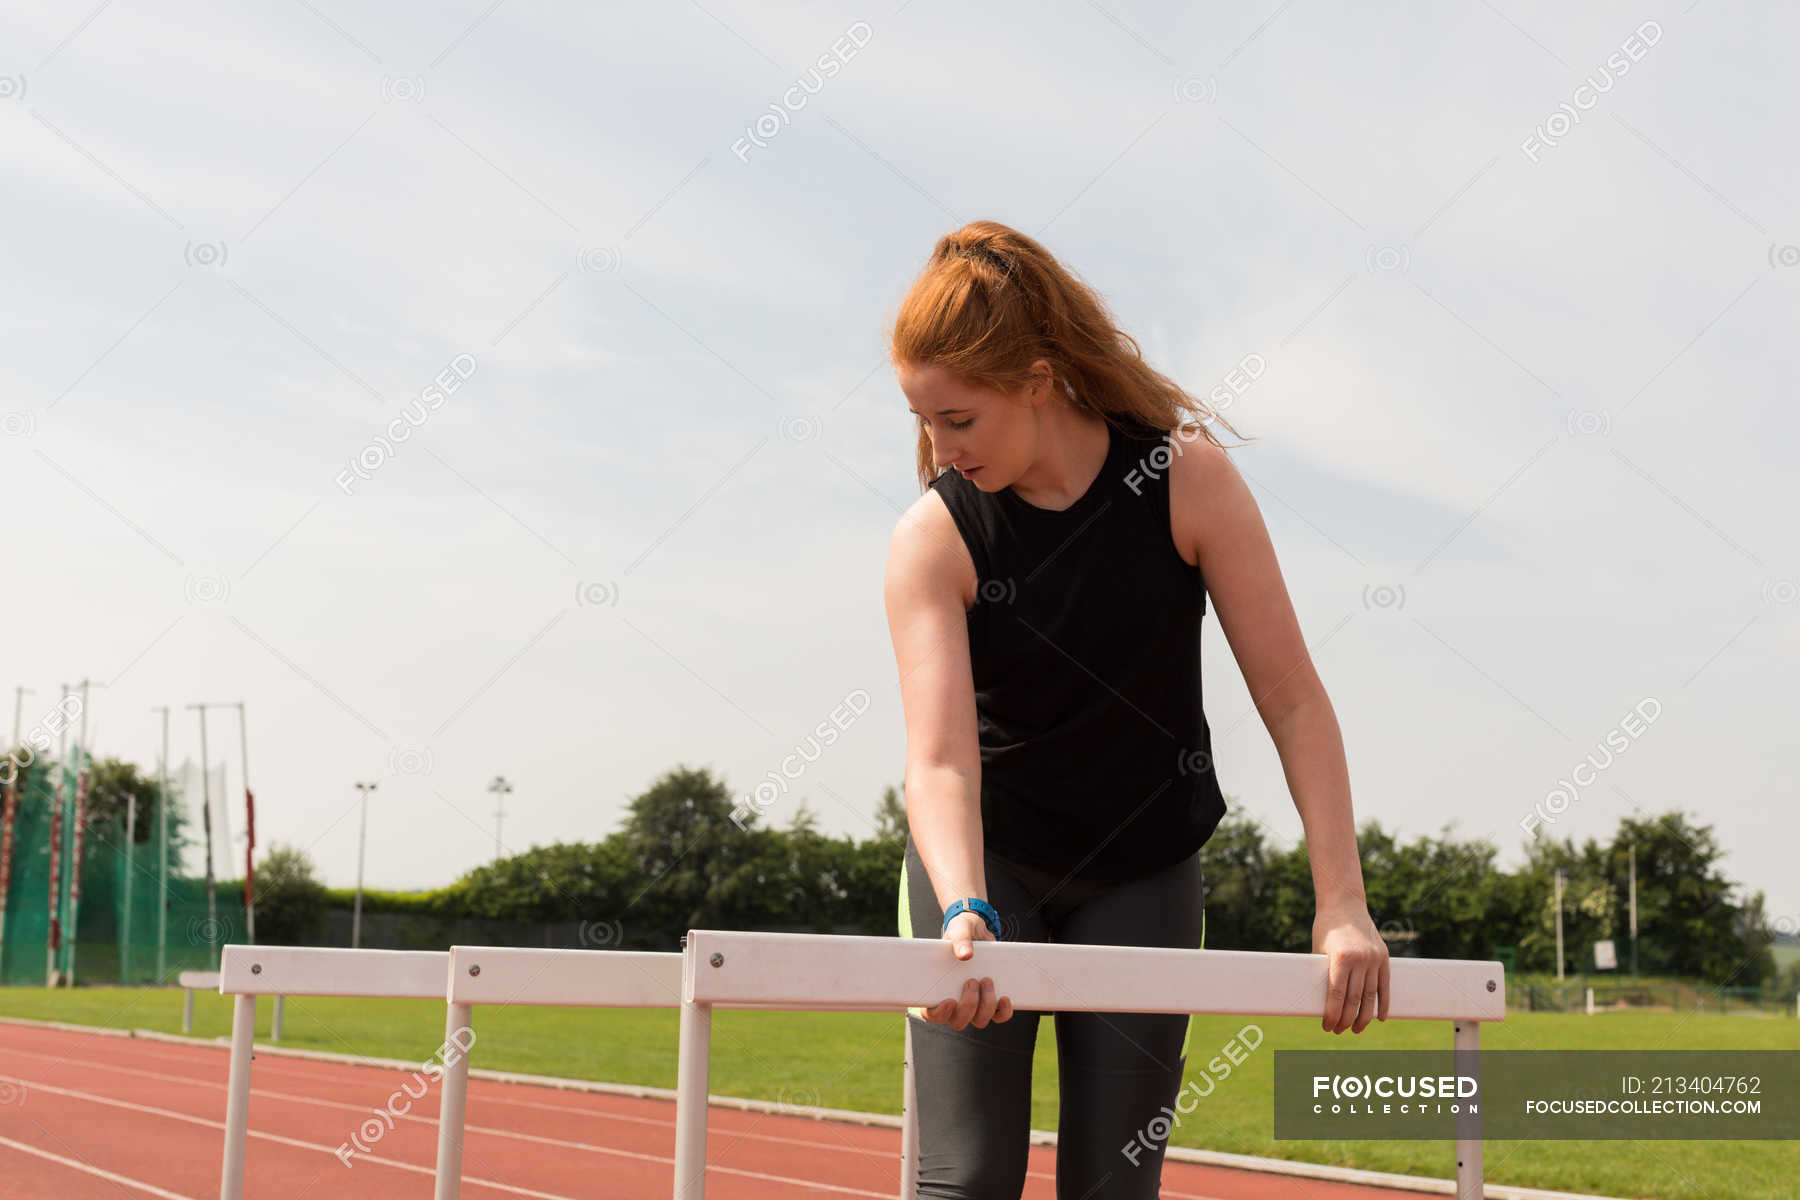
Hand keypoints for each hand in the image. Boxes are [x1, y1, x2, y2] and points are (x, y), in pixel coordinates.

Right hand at [924, 910, 1013, 1029]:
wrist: (980, 930)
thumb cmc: (962, 932)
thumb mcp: (958, 930)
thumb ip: (960, 940)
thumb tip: (965, 955)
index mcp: (938, 988)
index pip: (930, 1013)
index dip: (939, 1013)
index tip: (949, 1000)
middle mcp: (955, 1001)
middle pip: (958, 1021)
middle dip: (968, 1005)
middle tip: (972, 981)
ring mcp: (975, 1003)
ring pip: (979, 1020)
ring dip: (986, 1005)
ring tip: (987, 980)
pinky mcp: (992, 1000)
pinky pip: (999, 1016)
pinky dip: (1003, 1011)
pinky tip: (1005, 997)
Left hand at [1312, 898, 1389, 1033]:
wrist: (1345, 904)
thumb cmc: (1326, 928)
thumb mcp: (1319, 950)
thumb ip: (1325, 973)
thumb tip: (1323, 1003)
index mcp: (1341, 957)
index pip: (1336, 994)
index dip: (1332, 1014)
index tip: (1327, 1026)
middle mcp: (1360, 959)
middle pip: (1354, 999)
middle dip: (1346, 1019)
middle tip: (1338, 1031)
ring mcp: (1374, 959)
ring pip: (1371, 996)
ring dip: (1364, 1016)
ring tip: (1356, 1029)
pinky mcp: (1384, 957)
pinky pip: (1385, 986)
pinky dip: (1383, 1004)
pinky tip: (1380, 1018)